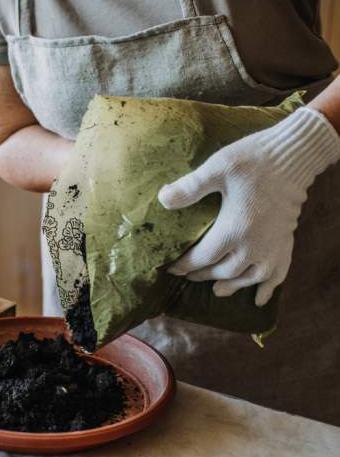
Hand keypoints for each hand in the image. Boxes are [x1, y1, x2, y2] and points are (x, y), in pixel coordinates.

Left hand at [158, 107, 339, 305]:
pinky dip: (268, 288)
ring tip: (217, 290)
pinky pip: (279, 273)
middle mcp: (254, 245)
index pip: (203, 258)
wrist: (293, 157)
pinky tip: (260, 298)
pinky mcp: (286, 242)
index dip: (185, 265)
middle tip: (188, 276)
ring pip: (249, 277)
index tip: (172, 269)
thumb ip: (190, 187)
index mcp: (234, 229)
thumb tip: (162, 199)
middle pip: (224, 271)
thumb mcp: (217, 168)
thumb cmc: (253, 160)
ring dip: (232, 286)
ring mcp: (273, 246)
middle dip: (203, 275)